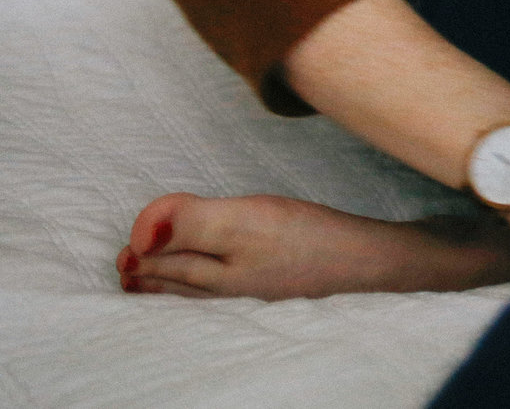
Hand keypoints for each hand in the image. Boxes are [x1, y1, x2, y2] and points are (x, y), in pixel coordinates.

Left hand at [117, 192, 509, 298]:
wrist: (383, 264)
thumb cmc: (315, 239)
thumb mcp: (247, 220)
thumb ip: (189, 222)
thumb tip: (136, 235)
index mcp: (216, 274)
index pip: (162, 263)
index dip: (141, 251)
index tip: (124, 247)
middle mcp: (233, 288)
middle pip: (180, 282)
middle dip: (151, 274)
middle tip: (127, 267)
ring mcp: (261, 290)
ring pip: (204, 290)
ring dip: (175, 282)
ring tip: (157, 279)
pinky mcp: (287, 283)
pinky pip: (233, 286)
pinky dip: (211, 281)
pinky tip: (227, 273)